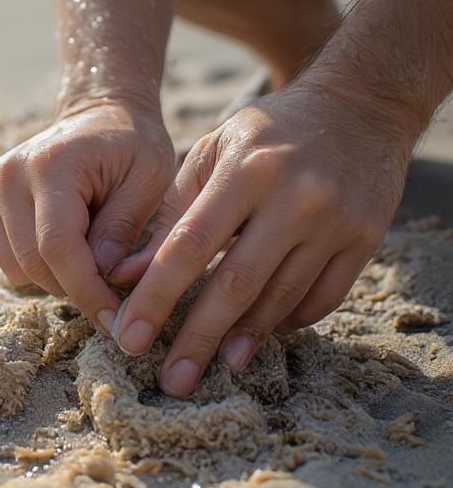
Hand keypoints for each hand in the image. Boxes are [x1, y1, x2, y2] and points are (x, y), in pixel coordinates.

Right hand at [0, 102, 175, 330]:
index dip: (86, 291)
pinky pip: (10, 262)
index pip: (57, 246)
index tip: (117, 322)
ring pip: (18, 270)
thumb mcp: (150, 180)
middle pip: (34, 264)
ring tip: (93, 254)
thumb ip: (124, 229)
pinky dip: (41, 267)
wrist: (99, 113)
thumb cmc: (133, 146)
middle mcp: (8, 175)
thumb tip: (103, 280)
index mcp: (52, 164)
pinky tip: (70, 243)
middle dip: (77, 289)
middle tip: (116, 294)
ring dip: (58, 279)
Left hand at [107, 82, 412, 396]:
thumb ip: (168, 217)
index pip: (188, 247)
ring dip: (244, 338)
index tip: (130, 337)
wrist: (359, 106)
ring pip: (281, 297)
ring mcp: (336, 220)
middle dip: (197, 339)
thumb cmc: (265, 135)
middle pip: (235, 285)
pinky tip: (261, 334)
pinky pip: (323, 298)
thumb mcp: (210, 155)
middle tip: (171, 381)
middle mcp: (294, 197)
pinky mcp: (367, 238)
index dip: (155, 298)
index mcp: (244, 171)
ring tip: (215, 366)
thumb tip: (121, 276)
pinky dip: (289, 321)